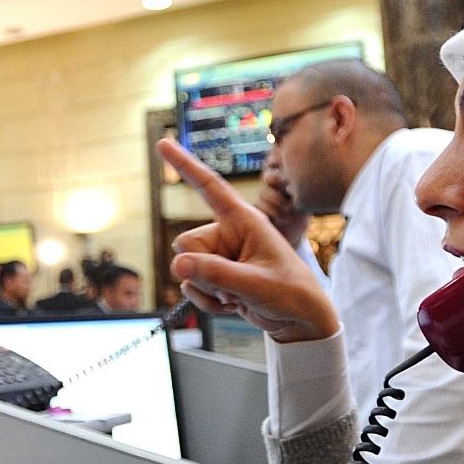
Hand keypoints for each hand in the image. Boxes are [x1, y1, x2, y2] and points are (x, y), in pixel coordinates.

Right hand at [157, 139, 337, 343]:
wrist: (301, 321)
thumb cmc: (289, 293)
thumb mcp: (254, 284)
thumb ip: (215, 274)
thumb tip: (178, 265)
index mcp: (243, 220)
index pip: (209, 187)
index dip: (184, 165)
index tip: (162, 143)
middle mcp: (228, 234)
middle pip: (185, 243)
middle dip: (201, 269)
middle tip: (234, 286)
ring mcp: (220, 256)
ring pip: (185, 269)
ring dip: (207, 290)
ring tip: (239, 296)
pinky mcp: (216, 276)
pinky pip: (192, 286)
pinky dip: (209, 301)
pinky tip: (233, 305)